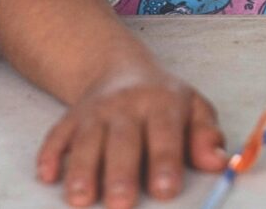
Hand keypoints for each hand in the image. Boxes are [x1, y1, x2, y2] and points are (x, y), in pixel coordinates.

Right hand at [37, 66, 226, 208]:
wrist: (120, 69)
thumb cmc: (165, 101)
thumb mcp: (195, 108)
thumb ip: (207, 136)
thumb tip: (219, 161)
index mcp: (162, 103)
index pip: (165, 133)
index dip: (165, 161)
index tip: (164, 190)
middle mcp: (125, 105)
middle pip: (122, 139)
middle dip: (120, 172)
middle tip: (121, 203)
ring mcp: (94, 111)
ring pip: (86, 139)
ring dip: (81, 169)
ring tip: (79, 199)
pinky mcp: (70, 118)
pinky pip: (57, 134)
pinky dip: (50, 153)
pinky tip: (47, 174)